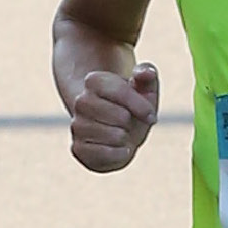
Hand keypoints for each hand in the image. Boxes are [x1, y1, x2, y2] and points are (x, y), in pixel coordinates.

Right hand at [61, 46, 159, 173]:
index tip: (150, 114)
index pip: (122, 91)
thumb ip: (147, 74)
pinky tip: (117, 148)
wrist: (120, 135)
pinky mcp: (77, 148)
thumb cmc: (134, 109)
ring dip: (125, 138)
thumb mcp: (145, 89)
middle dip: (131, 122)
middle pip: (121, 116)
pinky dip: (119, 154)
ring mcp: (77, 125)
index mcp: (94, 81)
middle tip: (126, 122)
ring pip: (115, 136)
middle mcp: (81, 101)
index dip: (142, 106)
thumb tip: (146, 73)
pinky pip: (107, 154)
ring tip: (119, 133)